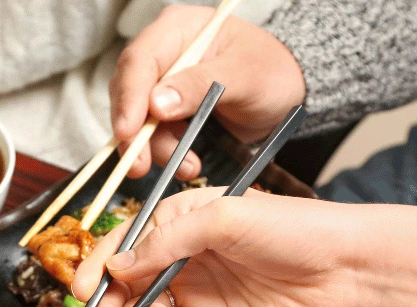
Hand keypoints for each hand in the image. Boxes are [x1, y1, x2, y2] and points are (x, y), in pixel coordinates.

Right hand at [70, 187, 364, 306]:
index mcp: (176, 221)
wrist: (340, 270)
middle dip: (107, 302)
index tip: (81, 289)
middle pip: (122, 283)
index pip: (122, 243)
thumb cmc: (290, 228)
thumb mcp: (220, 219)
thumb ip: (164, 242)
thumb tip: (117, 267)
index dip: (97, 266)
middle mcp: (177, 256)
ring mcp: (190, 291)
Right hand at [110, 6, 304, 179]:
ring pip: (138, 120)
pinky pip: (153, 135)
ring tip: (186, 167)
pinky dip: (166, 153)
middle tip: (138, 164)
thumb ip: (200, 85)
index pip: (139, 61)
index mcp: (177, 29)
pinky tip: (189, 165)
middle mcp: (162, 55)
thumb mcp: (244, 75)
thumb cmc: (272, 71)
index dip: (129, 97)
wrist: (288, 91)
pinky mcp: (166, 111)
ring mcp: (162, 84)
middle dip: (134, 133)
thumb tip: (156, 104)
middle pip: (129, 92)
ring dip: (154, 149)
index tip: (128, 131)